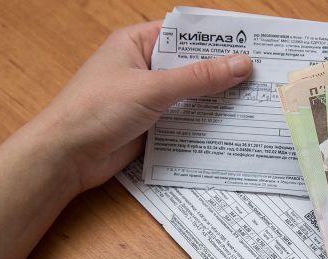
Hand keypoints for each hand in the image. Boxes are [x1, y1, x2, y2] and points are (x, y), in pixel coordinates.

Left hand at [0, 21, 251, 258]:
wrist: (66, 156)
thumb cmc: (97, 110)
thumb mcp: (153, 89)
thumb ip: (198, 78)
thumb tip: (241, 65)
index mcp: (137, 43)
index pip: (184, 33)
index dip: (216, 38)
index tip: (251, 44)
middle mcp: (144, 66)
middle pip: (191, 64)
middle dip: (222, 71)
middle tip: (261, 76)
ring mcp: (148, 97)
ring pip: (190, 93)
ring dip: (215, 99)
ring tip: (254, 101)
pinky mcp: (152, 124)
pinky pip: (184, 118)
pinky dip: (204, 121)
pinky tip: (230, 125)